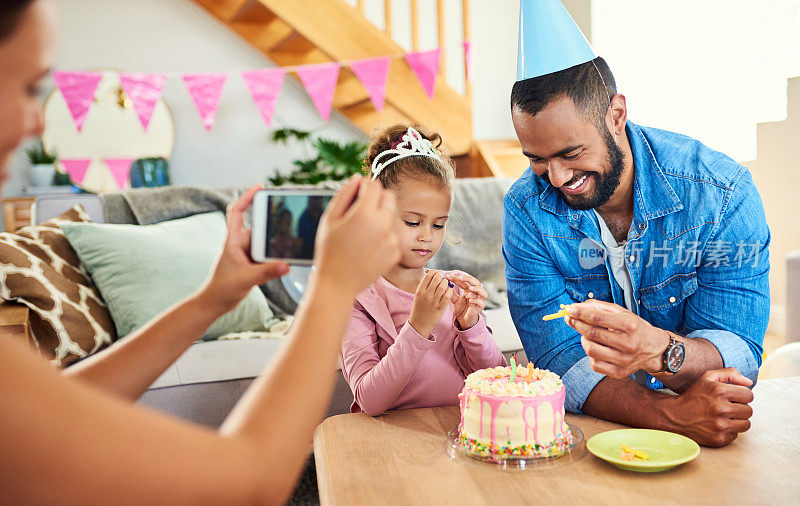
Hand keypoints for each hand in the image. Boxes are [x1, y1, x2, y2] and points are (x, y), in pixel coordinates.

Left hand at [200, 185, 290, 312]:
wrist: (216, 302)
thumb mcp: (246, 279)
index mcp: (233, 240)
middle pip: (259, 227)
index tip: (261, 187)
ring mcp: (247, 253)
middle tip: (289, 223)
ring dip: (277, 244)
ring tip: (292, 245)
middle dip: (273, 226)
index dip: (247, 197)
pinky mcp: (253, 263)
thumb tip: (286, 265)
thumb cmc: (222, 288)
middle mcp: (240, 244)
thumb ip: (267, 272)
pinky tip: (288, 260)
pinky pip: (268, 255)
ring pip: (266, 242)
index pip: (236, 211)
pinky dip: (277, 256)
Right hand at [313, 176, 400, 295]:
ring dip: (381, 217)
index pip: (374, 185)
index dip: (365, 185)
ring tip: (363, 232)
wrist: (338, 284)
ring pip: (392, 216)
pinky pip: (393, 235)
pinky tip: (368, 247)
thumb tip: (358, 178)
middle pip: (389, 197)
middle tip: (361, 211)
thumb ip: (344, 195)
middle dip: (377, 199)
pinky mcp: (396, 252)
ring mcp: (392, 240)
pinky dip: (384, 236)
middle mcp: (383, 225)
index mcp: (364, 214)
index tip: (358, 192)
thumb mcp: (330, 219)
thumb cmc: (329, 250)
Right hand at [408, 270, 453, 338]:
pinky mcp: (440, 308)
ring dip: (446, 283)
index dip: (434, 272)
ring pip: (443, 286)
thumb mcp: (418, 296)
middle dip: (441, 276)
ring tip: (446, 284)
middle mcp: (426, 295)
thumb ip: (424, 286)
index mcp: (420, 291)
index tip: (437, 273)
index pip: (428, 276)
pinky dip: (450, 291)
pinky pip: (448, 295)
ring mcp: (434, 301)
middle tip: (443, 278)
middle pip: (437, 278)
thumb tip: (433, 275)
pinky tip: (449, 291)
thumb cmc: (419, 308)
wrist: (419, 324)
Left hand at [445, 271, 487, 329]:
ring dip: (476, 289)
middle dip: (469, 279)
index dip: (456, 278)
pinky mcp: (480, 308)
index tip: (447, 276)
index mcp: (469, 289)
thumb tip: (444, 285)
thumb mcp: (455, 300)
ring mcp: (479, 300)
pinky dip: (477, 300)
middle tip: (460, 277)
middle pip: (476, 282)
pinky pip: (482, 303)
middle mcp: (475, 293)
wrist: (464, 320)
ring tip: (469, 289)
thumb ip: (451, 293)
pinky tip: (470, 300)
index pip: (464, 281)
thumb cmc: (461, 308)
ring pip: (483, 292)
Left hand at [565, 300, 668, 376]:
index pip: (597, 318)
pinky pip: (594, 364)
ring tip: (586, 334)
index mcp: (630, 326)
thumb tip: (577, 307)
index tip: (570, 309)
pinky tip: (595, 347)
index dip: (580, 313)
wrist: (655, 350)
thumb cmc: (635, 328)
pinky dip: (590, 354)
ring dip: (583, 339)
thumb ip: (600, 308)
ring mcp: (624, 361)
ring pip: (590, 349)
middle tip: (570, 318)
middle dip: (577, 324)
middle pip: (592, 333)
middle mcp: (628, 344)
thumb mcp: (623, 313)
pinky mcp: (619, 372)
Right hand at [665, 368, 753, 446]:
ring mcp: (720, 425)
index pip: (749, 395)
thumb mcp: (707, 378)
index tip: (731, 397)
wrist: (675, 416)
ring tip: (724, 416)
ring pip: (746, 424)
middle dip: (739, 408)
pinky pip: (736, 435)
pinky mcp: (719, 439)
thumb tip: (749, 382)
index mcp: (720, 391)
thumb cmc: (693, 396)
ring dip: (737, 420)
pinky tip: (717, 425)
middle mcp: (721, 408)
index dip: (740, 395)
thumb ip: (729, 373)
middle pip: (749, 410)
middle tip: (726, 407)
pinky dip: (729, 430)